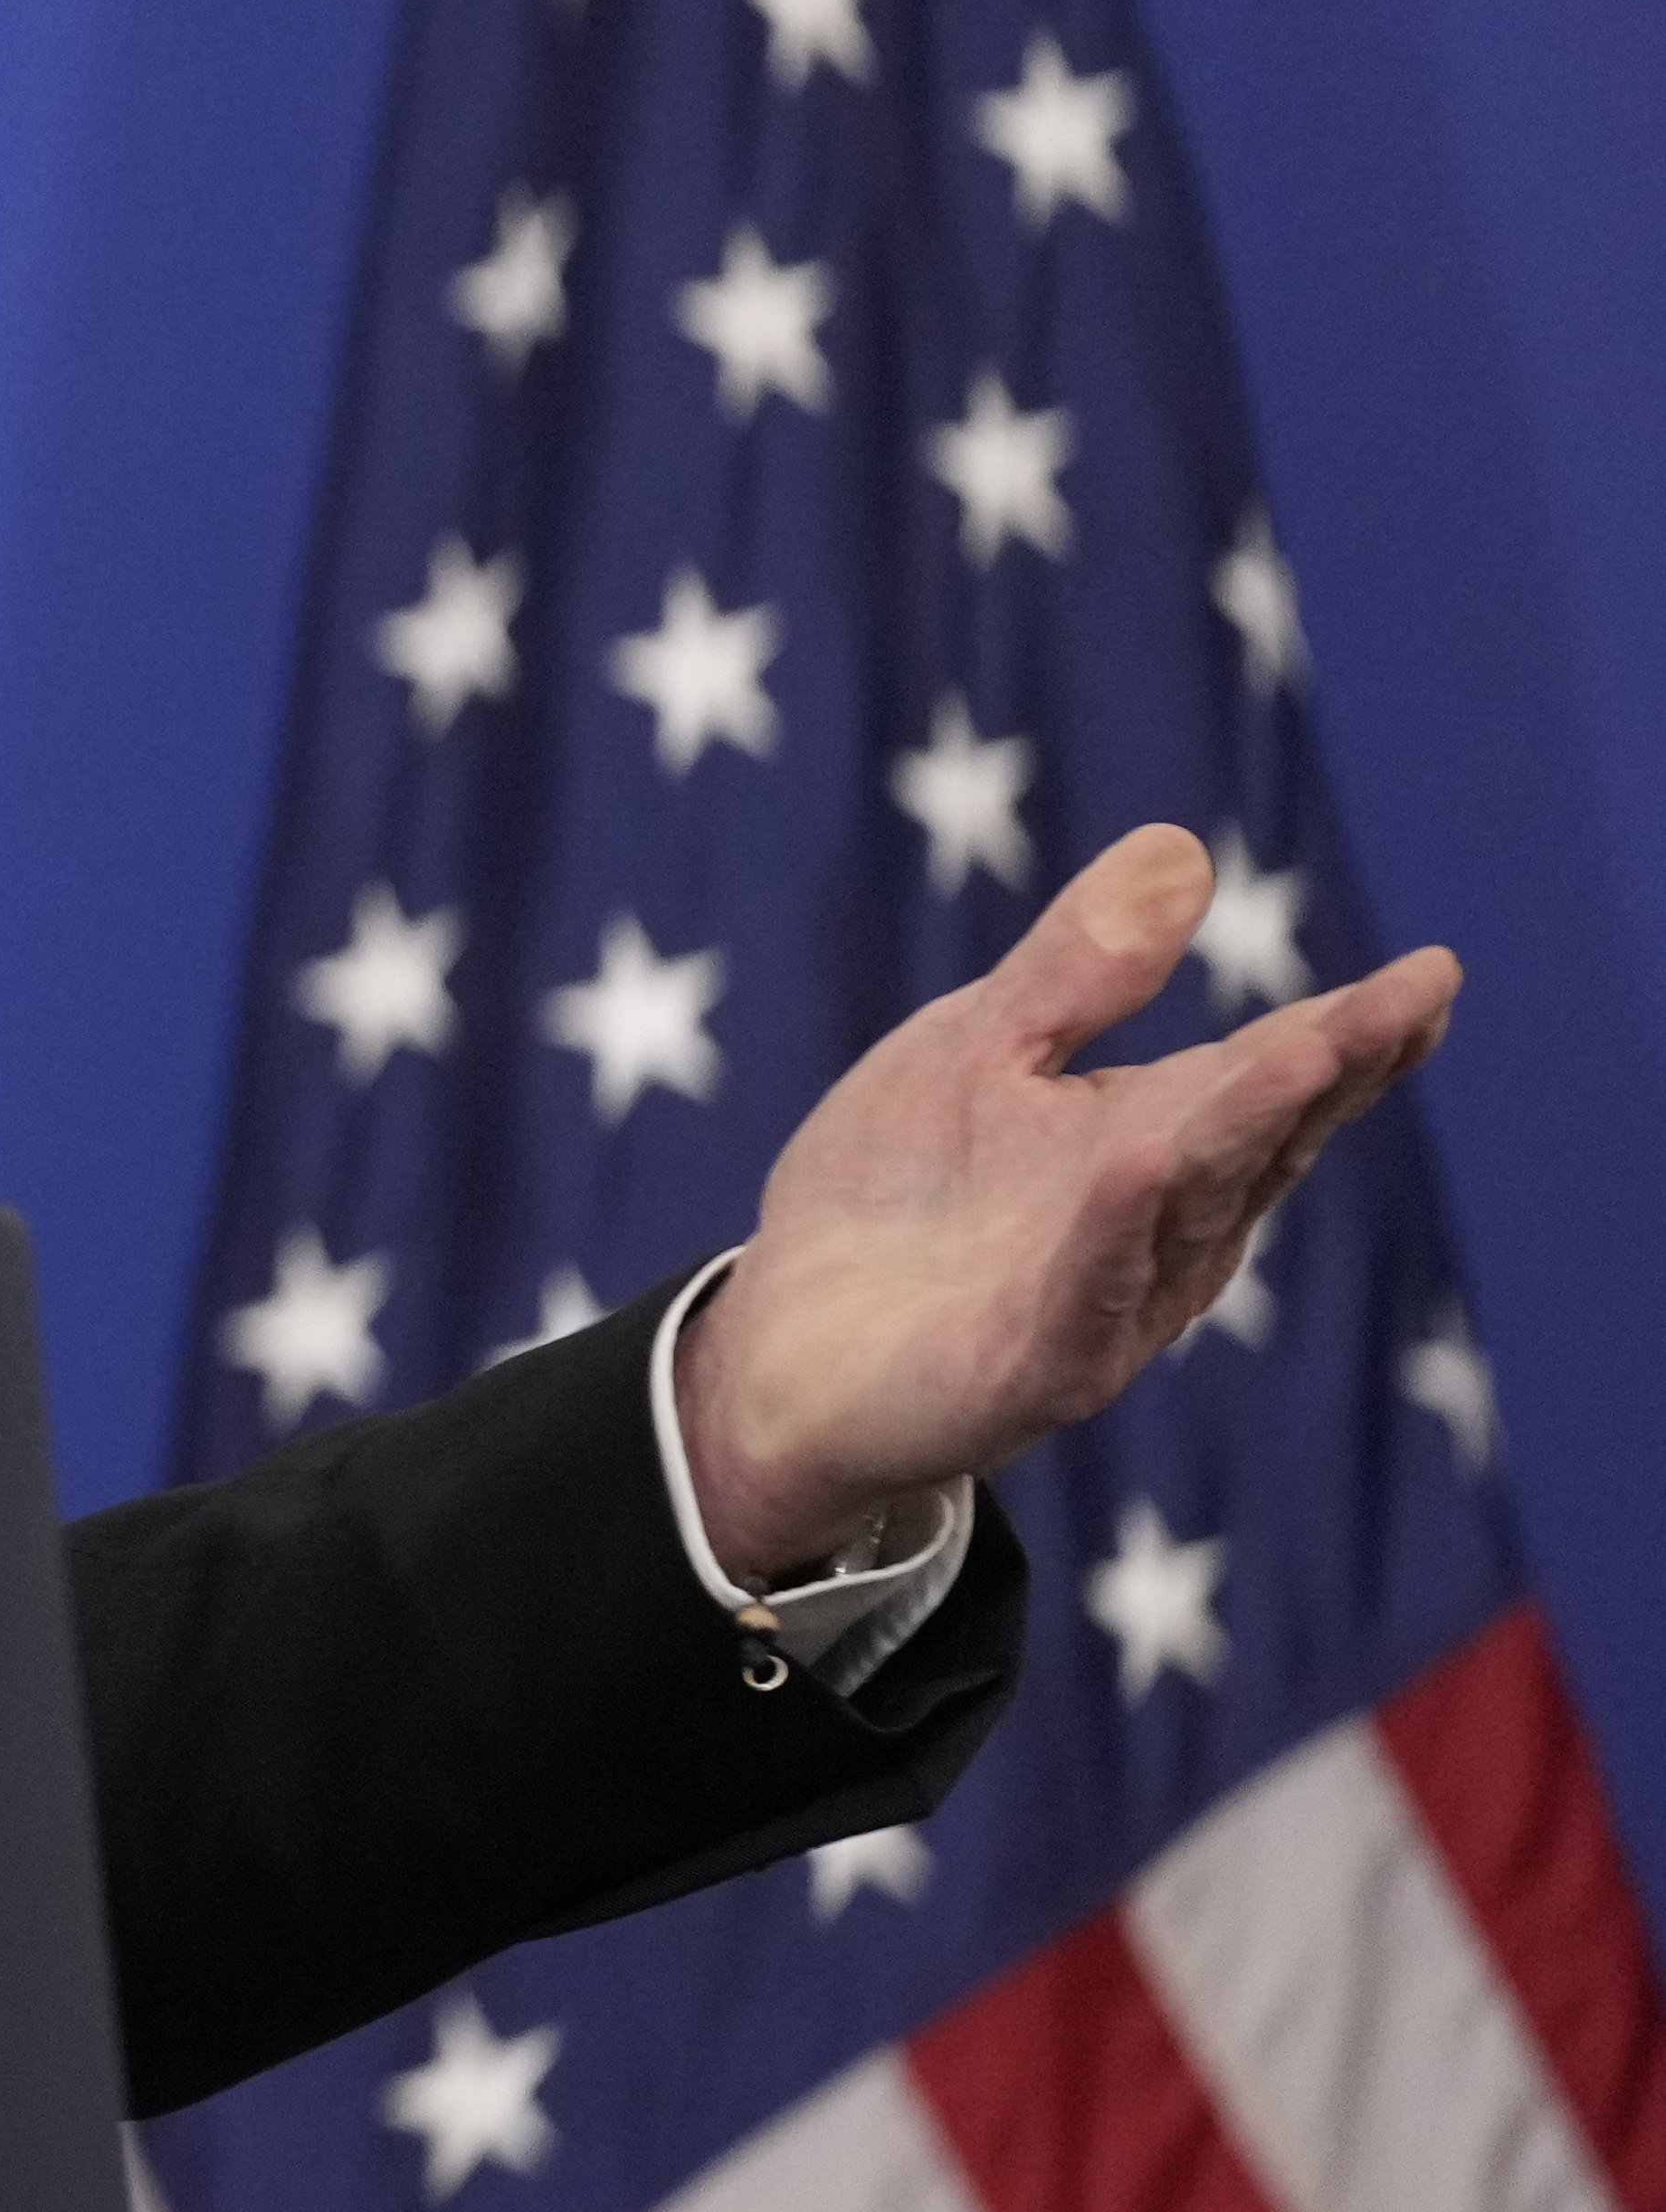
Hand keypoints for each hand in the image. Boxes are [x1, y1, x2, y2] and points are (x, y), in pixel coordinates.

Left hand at [677, 824, 1457, 1585]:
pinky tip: (1140, 1162)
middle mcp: (1159, 1223)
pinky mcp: (1038, 1363)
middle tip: (1412, 1001)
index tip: (1430, 972)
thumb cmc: (892, 1196)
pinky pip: (1084, 1287)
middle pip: (1257, 1132)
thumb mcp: (977, 1049)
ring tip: (1310, 1047)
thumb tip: (1180, 848)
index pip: (1268, 1074)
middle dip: (1331, 1066)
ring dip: (1247, 1123)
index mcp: (1155, 1141)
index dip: (1352, 1029)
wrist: (781, 1345)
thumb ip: (1075, 970)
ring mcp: (1108, 1298)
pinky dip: (1115, 1225)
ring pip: (1189, 1200)